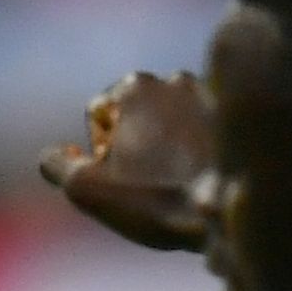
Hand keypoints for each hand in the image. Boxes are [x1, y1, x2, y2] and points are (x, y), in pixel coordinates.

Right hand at [39, 69, 219, 251]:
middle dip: (136, 139)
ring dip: (166, 140)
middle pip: (137, 111)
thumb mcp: (87, 189)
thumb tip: (54, 155)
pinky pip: (202, 126)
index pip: (98, 114)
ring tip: (177, 178)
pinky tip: (200, 174)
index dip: (101, 151)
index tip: (123, 176)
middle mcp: (173, 79)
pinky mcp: (237, 117)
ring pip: (171, 117)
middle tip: (149, 179)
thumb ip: (56, 166)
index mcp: (133, 86)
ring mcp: (210, 94)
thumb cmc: (156, 199)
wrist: (229, 212)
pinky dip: (196, 144)